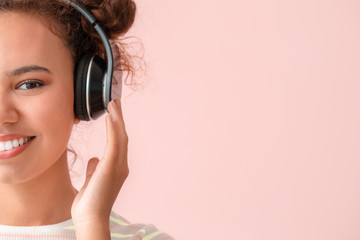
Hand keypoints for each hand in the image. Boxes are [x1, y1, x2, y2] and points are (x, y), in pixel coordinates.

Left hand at [71, 97, 128, 224]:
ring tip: (113, 103)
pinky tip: (109, 116)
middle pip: (122, 136)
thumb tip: (94, 159)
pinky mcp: (111, 166)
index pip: (118, 142)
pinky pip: (114, 142)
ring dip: (117, 118)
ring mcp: (118, 166)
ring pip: (120, 136)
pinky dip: (113, 128)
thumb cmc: (90, 204)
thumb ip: (95, 169)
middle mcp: (121, 165)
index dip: (116, 126)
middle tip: (115, 101)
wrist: (90, 219)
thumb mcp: (92, 182)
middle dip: (119, 118)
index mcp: (117, 168)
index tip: (113, 113)